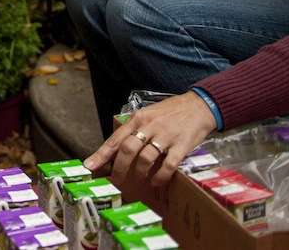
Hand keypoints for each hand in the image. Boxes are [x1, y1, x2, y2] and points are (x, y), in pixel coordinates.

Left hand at [84, 92, 216, 186]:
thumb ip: (134, 129)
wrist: (199, 106)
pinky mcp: (182, 145)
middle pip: (128, 150)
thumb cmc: (170, 112)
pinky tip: (156, 182)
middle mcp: (149, 126)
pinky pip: (168, 165)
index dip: (101, 154)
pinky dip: (160, 176)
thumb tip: (117, 149)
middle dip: (119, 168)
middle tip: (116, 179)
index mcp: (138, 118)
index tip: (89, 166)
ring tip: (138, 180)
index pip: (115, 139)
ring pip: (145, 158)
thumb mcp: (148, 114)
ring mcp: (166, 136)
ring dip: (139, 172)